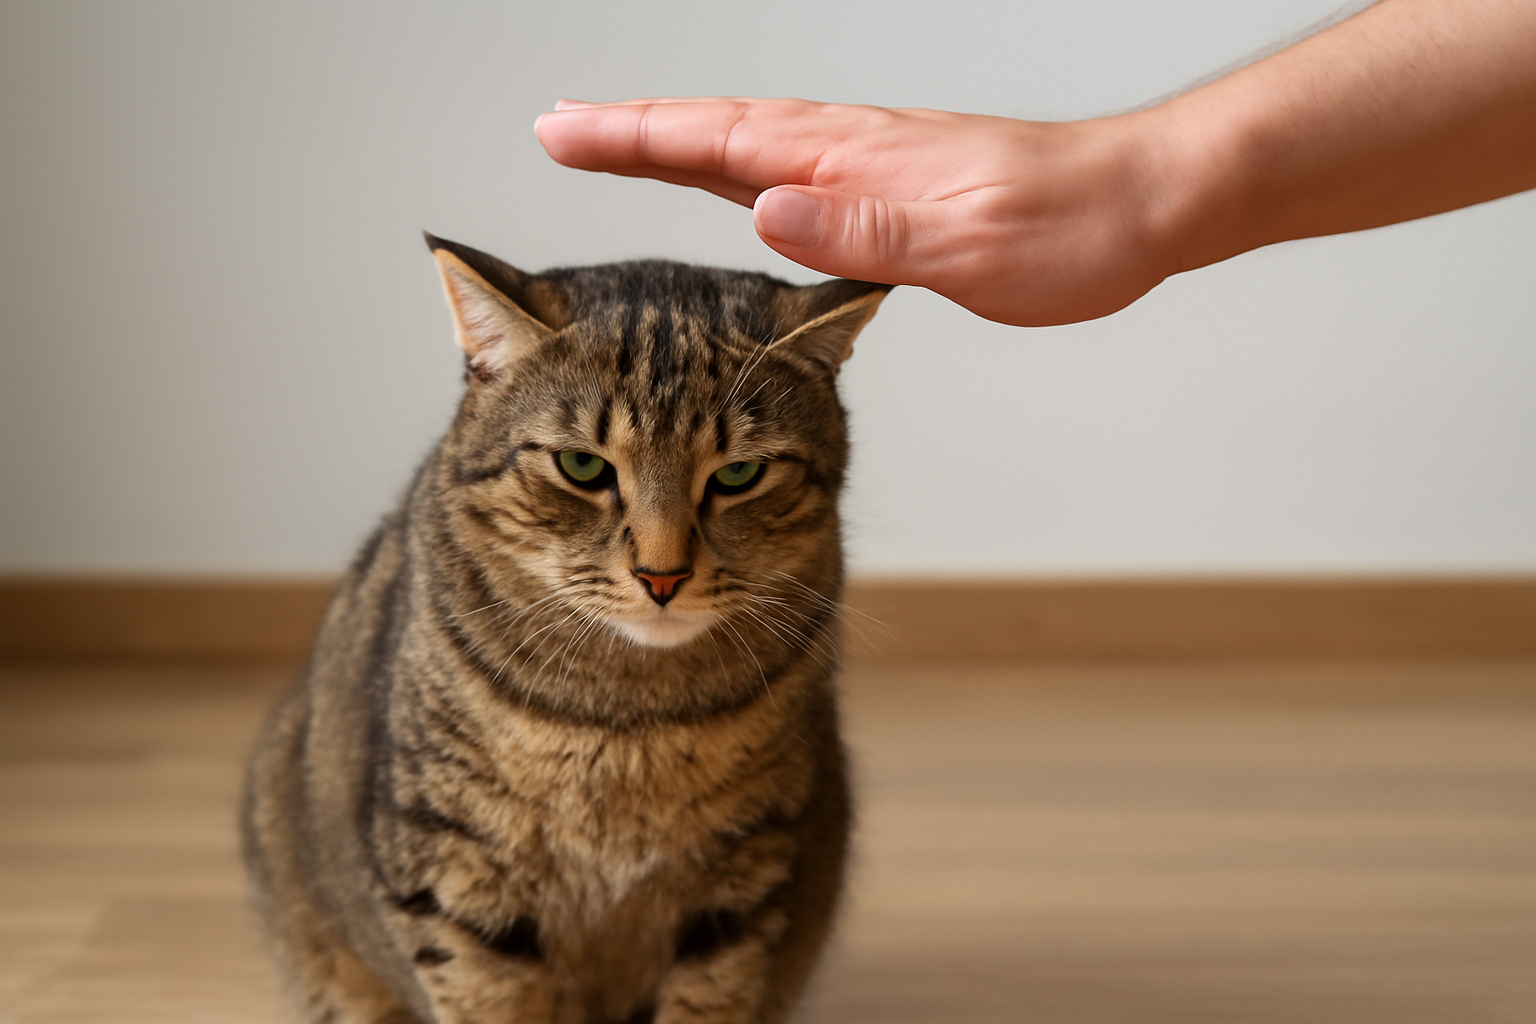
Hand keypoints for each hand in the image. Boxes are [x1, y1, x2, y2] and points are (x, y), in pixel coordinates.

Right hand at [536, 99, 1180, 326]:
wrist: (1140, 201)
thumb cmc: (1067, 228)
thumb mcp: (964, 245)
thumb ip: (861, 229)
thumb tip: (764, 211)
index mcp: (853, 158)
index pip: (719, 141)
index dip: (635, 137)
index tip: (563, 131)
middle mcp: (850, 150)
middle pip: (716, 132)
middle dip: (631, 130)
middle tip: (558, 127)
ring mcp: (868, 163)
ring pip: (748, 145)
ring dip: (675, 143)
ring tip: (616, 142)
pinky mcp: (890, 185)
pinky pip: (789, 167)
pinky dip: (737, 165)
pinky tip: (731, 180)